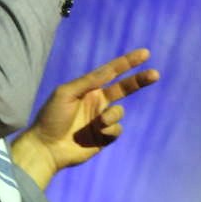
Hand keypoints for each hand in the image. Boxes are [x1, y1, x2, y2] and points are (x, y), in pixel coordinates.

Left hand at [10, 49, 159, 188]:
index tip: (145, 54)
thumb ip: (89, 81)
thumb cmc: (51, 117)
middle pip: (125, 88)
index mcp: (88, 89)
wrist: (46, 147)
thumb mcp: (66, 93)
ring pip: (119, 112)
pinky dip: (110, 130)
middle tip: (155, 74)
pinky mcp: (103, 137)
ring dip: (112, 115)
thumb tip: (110, 70)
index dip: (128, 62)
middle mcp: (97, 102)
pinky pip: (117, 129)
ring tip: (98, 122)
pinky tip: (97, 133)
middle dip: (140, 80)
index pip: (112, 72)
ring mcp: (101, 120)